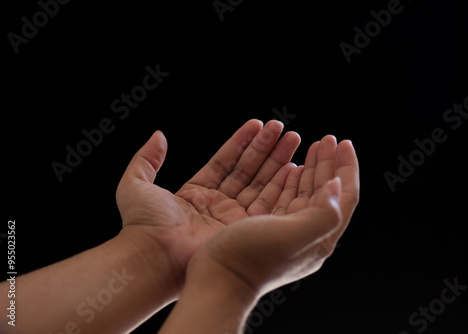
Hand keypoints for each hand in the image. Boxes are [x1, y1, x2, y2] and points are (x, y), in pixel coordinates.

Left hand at [115, 120, 300, 294]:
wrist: (153, 257)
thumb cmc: (142, 224)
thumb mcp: (136, 183)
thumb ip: (147, 158)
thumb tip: (159, 135)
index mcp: (196, 193)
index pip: (225, 161)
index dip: (241, 142)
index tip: (257, 124)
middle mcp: (217, 204)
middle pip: (247, 170)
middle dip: (265, 148)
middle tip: (281, 128)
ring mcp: (232, 218)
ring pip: (260, 183)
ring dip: (277, 160)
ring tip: (292, 138)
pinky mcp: (243, 229)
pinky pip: (266, 202)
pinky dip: (279, 184)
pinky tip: (291, 165)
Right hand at [185, 135, 359, 295]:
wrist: (215, 280)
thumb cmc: (249, 259)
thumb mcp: (291, 236)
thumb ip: (322, 214)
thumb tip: (338, 186)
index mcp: (317, 237)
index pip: (342, 197)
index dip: (346, 168)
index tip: (342, 143)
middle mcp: (302, 234)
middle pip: (323, 191)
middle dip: (327, 163)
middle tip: (326, 140)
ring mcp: (281, 229)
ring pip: (301, 191)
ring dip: (308, 167)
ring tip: (309, 145)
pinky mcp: (262, 226)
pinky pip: (280, 196)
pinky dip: (285, 178)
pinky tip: (288, 167)